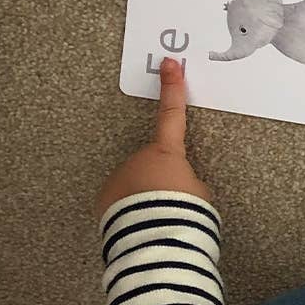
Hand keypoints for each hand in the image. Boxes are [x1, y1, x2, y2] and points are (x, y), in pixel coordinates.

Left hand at [96, 58, 210, 216]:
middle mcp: (137, 160)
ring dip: (146, 198)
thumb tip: (176, 185)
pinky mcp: (105, 201)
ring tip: (158, 220)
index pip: (172, 114)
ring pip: (136, 185)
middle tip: (173, 203)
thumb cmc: (184, 213)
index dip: (172, 88)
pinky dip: (131, 212)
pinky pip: (122, 202)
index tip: (168, 64)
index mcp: (166, 153)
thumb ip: (187, 180)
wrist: (156, 240)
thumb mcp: (199, 193)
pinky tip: (141, 226)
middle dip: (162, 181)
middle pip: (152, 164)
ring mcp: (119, 179)